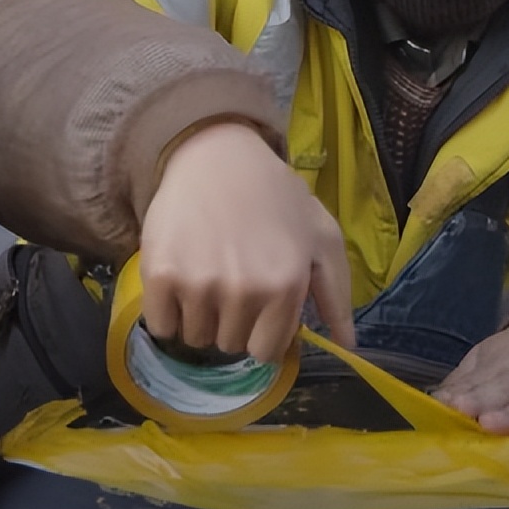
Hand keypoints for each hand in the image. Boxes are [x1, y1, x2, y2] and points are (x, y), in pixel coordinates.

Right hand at [138, 120, 355, 362]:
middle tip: (232, 279)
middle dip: (233, 321)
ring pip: (196, 337)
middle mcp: (244, 291)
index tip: (257, 309)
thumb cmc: (275, 196)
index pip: (266, 351)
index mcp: (286, 286)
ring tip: (208, 274)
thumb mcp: (321, 237)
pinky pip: (160, 325)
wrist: (218, 157)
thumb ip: (337, 295)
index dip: (261, 332)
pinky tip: (180, 279)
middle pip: (230, 344)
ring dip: (200, 316)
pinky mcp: (161, 275)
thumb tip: (349, 344)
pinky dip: (166, 312)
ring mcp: (200, 284)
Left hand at [432, 318, 508, 432]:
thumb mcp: (497, 355)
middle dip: (483, 400)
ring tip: (493, 424)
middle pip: (504, 389)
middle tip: (464, 412)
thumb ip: (469, 377)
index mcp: (504, 360)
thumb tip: (438, 399)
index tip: (446, 406)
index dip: (463, 393)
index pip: (480, 378)